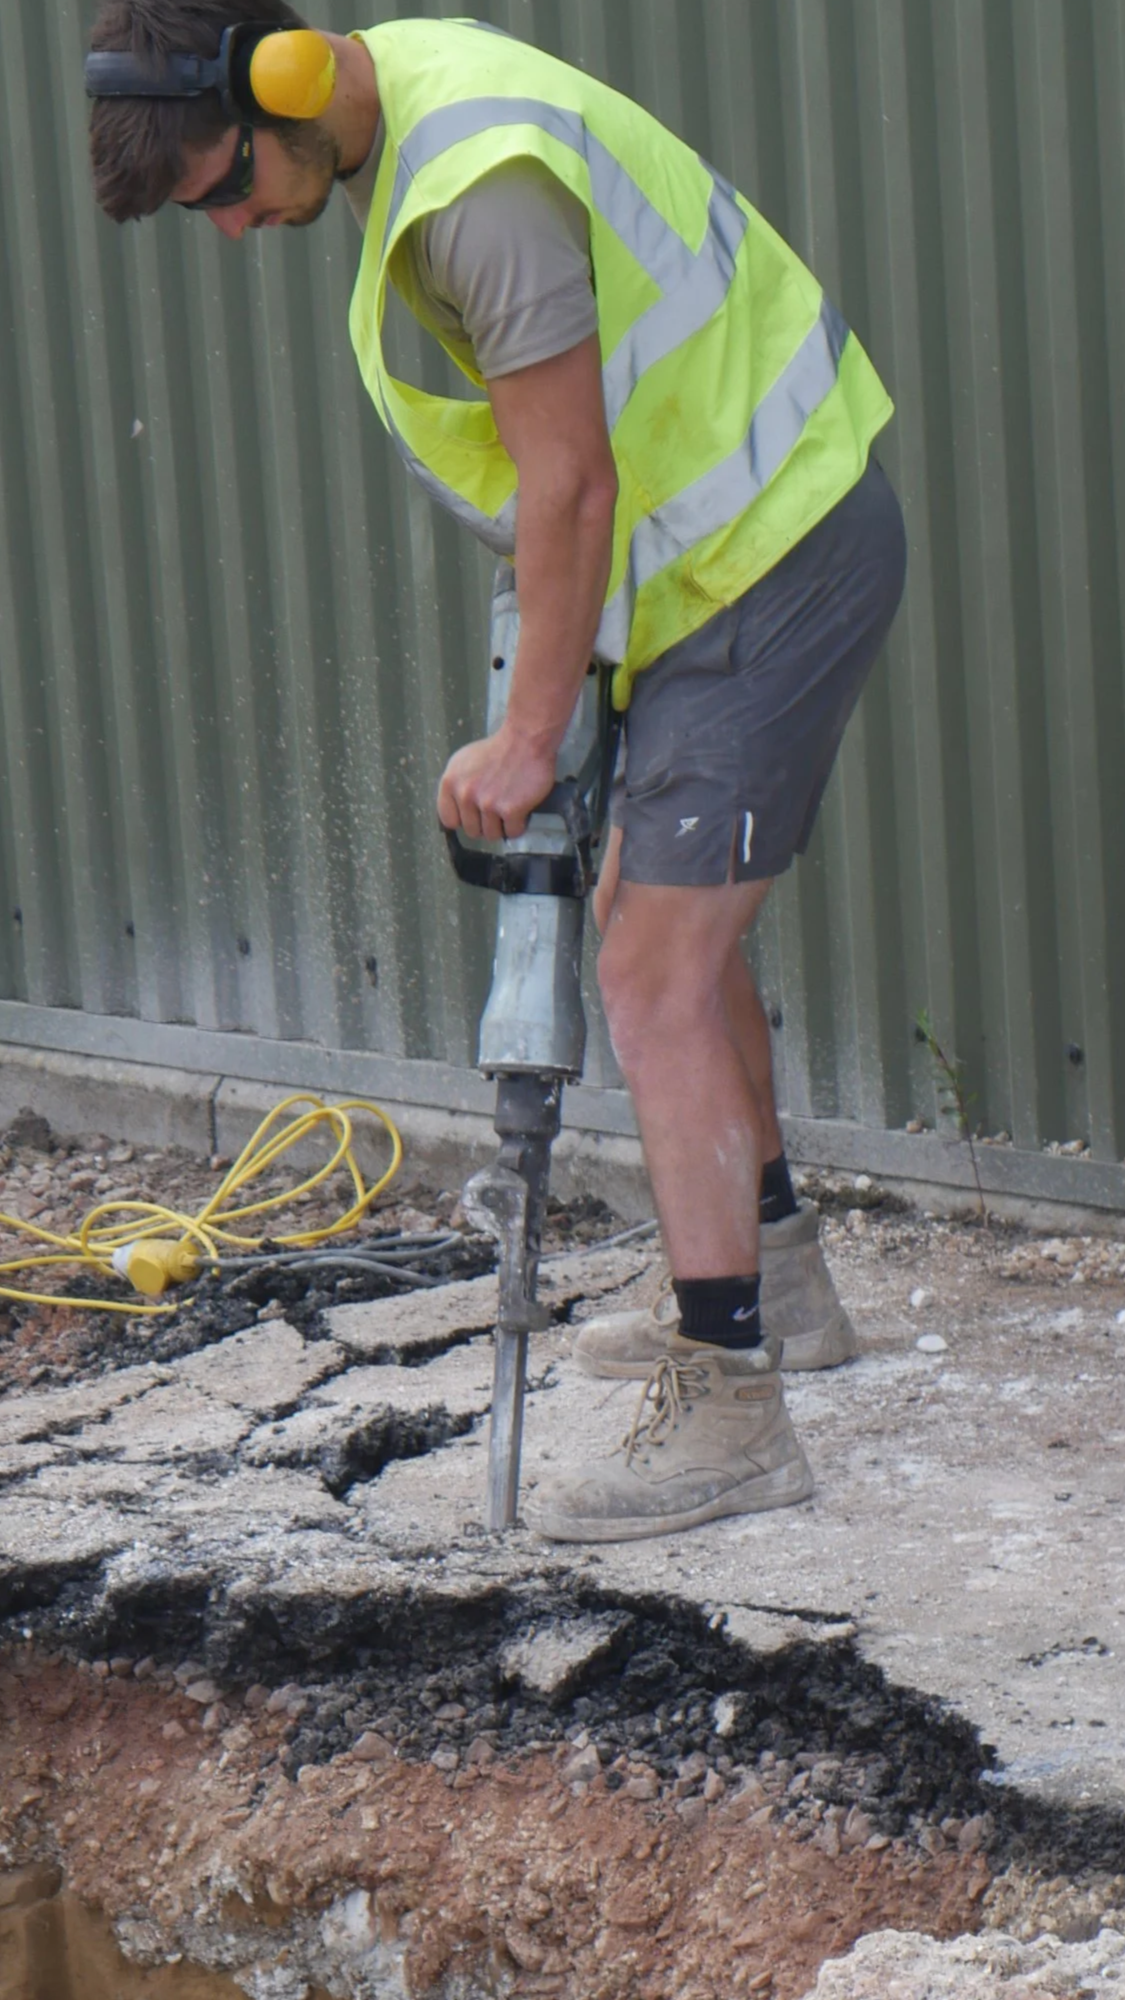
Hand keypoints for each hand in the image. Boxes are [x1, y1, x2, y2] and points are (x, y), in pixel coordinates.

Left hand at [437, 724, 558, 841]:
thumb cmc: (497, 749)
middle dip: (485, 824)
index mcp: (450, 782)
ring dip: (502, 826)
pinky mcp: (510, 810)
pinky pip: (512, 833)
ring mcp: (488, 803)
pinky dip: (519, 826)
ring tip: (509, 810)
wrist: (525, 740)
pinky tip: (521, 813)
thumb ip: (457, 785)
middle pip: (471, 830)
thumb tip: (457, 810)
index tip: (474, 814)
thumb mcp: (464, 761)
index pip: (449, 820)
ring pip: (492, 834)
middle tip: (497, 810)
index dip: (463, 819)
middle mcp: (466, 794)